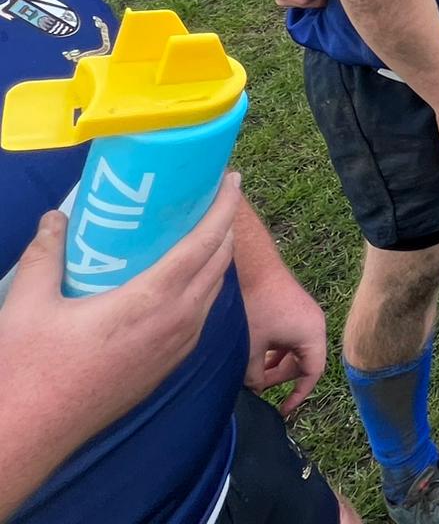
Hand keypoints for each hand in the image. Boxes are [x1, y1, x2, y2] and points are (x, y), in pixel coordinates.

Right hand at [0, 176, 239, 508]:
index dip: (223, 207)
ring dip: (215, 258)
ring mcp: (175, 350)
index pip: (204, 243)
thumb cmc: (29, 370)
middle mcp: (176, 323)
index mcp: (153, 300)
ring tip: (202, 233)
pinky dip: (202, 289)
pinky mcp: (165, 369)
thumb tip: (57, 218)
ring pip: (212, 292)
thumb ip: (45, 254)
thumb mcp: (28, 303)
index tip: (233, 179)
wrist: (29, 437)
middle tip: (213, 197)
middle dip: (223, 226)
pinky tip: (183, 282)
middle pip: (217, 263)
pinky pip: (199, 318)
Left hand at [240, 262, 326, 415]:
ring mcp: (304, 314)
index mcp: (312, 334)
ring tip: (252, 373)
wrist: (251, 265)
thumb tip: (254, 389)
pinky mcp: (293, 307)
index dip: (298, 394)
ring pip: (294, 349)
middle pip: (303, 361)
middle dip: (281, 378)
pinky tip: (254, 352)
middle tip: (258, 389)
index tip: (283, 409)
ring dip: (276, 363)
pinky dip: (275, 348)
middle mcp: (314, 324)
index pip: (313, 373)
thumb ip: (253, 376)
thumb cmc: (254, 305)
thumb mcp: (250, 348)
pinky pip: (289, 336)